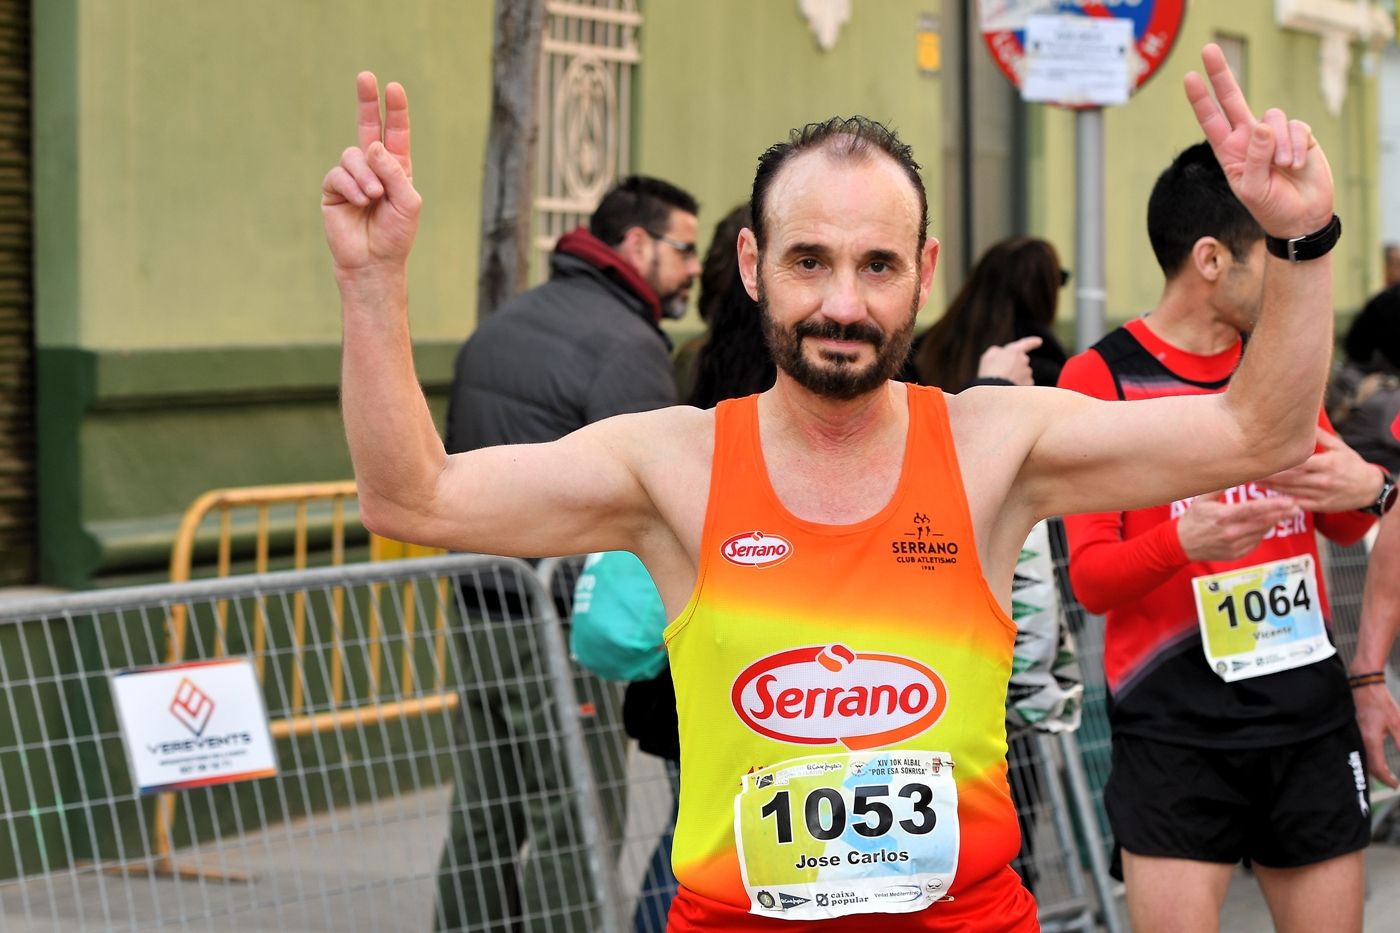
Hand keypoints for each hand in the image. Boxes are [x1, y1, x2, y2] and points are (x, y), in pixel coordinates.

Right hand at [322, 73, 421, 278]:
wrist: (374, 262)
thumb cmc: (396, 235)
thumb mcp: (407, 202)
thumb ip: (394, 172)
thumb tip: (372, 145)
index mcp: (396, 169)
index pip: (395, 134)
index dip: (395, 111)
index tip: (394, 88)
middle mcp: (373, 169)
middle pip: (367, 127)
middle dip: (367, 102)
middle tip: (366, 76)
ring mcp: (352, 177)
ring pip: (353, 155)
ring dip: (366, 175)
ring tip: (374, 197)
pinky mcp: (333, 189)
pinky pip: (339, 174)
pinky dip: (352, 186)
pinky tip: (361, 201)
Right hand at [976, 336, 1042, 386]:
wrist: (995, 390)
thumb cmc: (989, 372)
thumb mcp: (988, 357)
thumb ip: (996, 352)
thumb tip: (1001, 353)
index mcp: (1014, 351)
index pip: (1026, 343)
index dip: (1032, 342)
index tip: (1039, 341)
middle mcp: (1024, 360)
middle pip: (1020, 362)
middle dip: (1013, 367)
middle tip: (1001, 374)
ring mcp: (1027, 373)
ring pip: (1022, 374)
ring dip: (1015, 378)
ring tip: (1002, 384)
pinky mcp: (1029, 384)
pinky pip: (1024, 384)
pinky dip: (1017, 386)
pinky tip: (1008, 390)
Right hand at [1175, 489, 1300, 561]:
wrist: (1182, 544)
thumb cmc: (1193, 518)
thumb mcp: (1202, 499)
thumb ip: (1220, 485)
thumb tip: (1236, 470)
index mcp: (1222, 516)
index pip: (1254, 510)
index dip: (1273, 505)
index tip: (1289, 501)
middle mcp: (1230, 532)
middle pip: (1263, 522)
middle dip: (1282, 514)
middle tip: (1297, 506)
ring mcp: (1234, 545)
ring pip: (1262, 532)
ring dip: (1274, 522)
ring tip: (1286, 513)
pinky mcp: (1237, 553)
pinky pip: (1256, 541)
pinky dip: (1262, 532)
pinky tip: (1265, 524)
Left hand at [1185, 44, 1333, 237]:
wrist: (1302, 217)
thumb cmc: (1271, 207)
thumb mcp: (1252, 189)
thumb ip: (1254, 159)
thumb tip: (1262, 126)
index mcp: (1230, 151)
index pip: (1211, 120)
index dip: (1201, 99)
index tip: (1189, 78)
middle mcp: (1249, 138)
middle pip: (1234, 99)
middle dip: (1221, 74)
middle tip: (1208, 50)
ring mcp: (1274, 135)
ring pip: (1271, 118)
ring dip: (1278, 146)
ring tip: (1282, 169)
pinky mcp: (1299, 135)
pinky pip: (1296, 128)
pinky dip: (1296, 147)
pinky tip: (1297, 166)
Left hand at [1261, 429, 1382, 511]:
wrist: (1369, 489)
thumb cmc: (1351, 464)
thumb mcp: (1339, 447)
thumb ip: (1320, 435)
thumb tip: (1303, 417)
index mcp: (1326, 464)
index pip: (1297, 462)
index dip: (1277, 460)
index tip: (1259, 455)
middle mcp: (1322, 480)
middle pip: (1288, 478)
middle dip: (1267, 474)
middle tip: (1247, 468)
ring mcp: (1320, 495)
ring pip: (1289, 492)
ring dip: (1269, 487)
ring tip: (1250, 480)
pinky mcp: (1319, 506)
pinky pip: (1296, 504)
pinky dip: (1280, 501)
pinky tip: (1265, 497)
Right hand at [1353, 679, 1399, 787]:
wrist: (1364, 685)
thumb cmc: (1381, 702)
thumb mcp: (1397, 724)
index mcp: (1371, 740)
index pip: (1378, 767)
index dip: (1387, 779)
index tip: (1396, 785)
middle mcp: (1359, 740)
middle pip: (1368, 767)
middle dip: (1379, 777)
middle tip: (1391, 781)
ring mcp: (1353, 735)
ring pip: (1362, 759)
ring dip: (1373, 768)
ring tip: (1383, 773)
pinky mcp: (1352, 730)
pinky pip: (1359, 750)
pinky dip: (1368, 758)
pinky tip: (1374, 758)